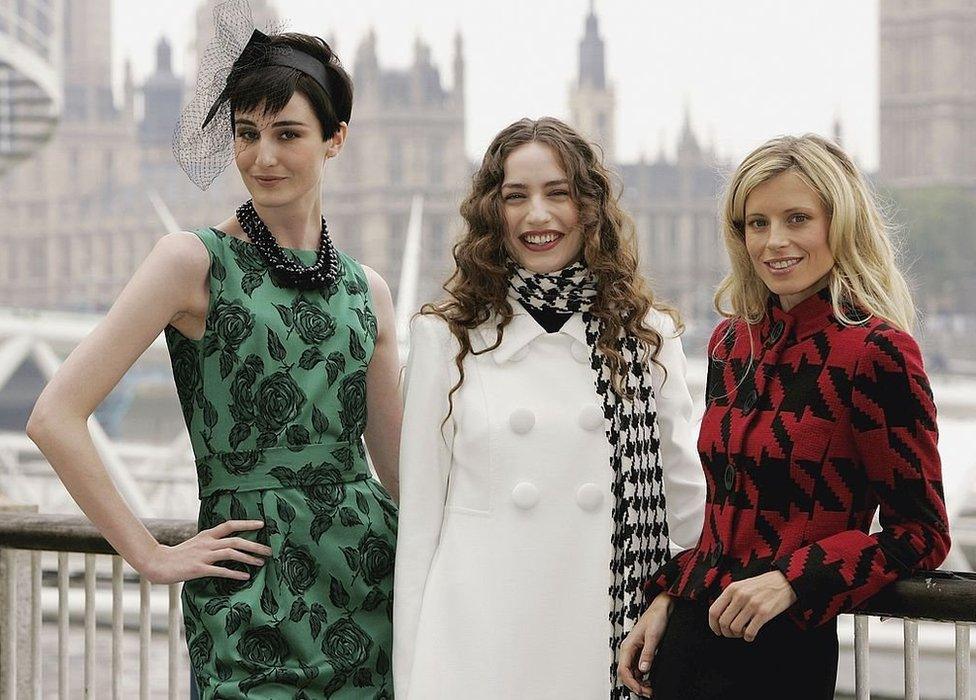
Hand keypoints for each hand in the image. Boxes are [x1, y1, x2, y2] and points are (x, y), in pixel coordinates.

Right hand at [140, 520, 271, 583]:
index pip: (230, 525)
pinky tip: (245, 576)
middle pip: (235, 540)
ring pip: (231, 553)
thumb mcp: (197, 544)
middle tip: (269, 550)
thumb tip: (229, 545)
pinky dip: (235, 573)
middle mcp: (207, 543)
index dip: (247, 523)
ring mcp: (203, 555)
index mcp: (207, 535)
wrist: (157, 563)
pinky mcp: (198, 569)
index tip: (262, 524)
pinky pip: (220, 571)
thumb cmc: (179, 555)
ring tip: (261, 562)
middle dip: (255, 544)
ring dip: (248, 558)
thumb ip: (211, 543)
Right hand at [617, 593, 673, 696]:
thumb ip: (648, 653)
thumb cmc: (656, 618)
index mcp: (628, 646)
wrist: (662, 607)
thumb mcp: (653, 636)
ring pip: (631, 673)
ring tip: (650, 689)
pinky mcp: (641, 651)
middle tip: (649, 693)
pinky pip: (637, 668)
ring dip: (639, 683)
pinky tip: (650, 680)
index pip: (623, 670)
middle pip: (625, 673)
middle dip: (635, 686)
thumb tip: (643, 670)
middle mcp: (628, 649)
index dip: (632, 683)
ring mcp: (634, 651)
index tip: (642, 690)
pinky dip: (642, 677)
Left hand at [708, 571, 796, 641]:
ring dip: (737, 635)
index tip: (717, 631)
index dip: (713, 625)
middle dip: (725, 632)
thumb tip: (718, 615)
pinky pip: (750, 632)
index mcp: (732, 589)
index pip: (714, 611)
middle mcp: (740, 596)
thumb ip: (729, 598)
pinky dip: (748, 637)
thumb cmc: (761, 585)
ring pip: (735, 629)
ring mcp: (752, 604)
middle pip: (723, 622)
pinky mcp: (764, 613)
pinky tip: (750, 635)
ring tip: (742, 632)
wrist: (784, 582)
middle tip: (731, 634)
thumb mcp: (741, 586)